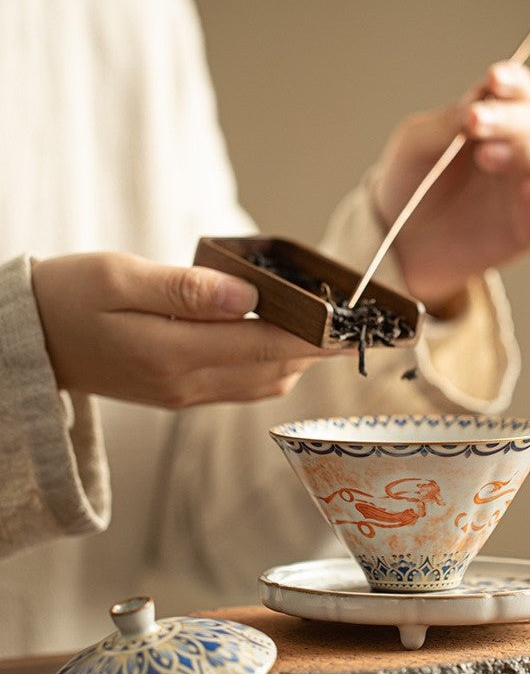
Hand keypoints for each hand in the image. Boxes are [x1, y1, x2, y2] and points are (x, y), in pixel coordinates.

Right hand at [32, 252, 340, 407]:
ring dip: (296, 359)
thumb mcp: (119, 278)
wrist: (30, 341)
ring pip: (262, 384)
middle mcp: (185, 384)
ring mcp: (184, 395)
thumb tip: (246, 294)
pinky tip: (279, 340)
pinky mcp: (180, 394)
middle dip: (316, 349)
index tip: (353, 323)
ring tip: (323, 327)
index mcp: (171, 354)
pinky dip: (270, 366)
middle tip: (349, 321)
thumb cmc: (68, 297)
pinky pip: (241, 387)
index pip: (263, 346)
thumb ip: (184, 289)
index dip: (315, 335)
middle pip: (272, 370)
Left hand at [372, 62, 529, 312]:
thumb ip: (448, 121)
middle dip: (508, 120)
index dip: (512, 82)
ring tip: (490, 159)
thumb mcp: (418, 146)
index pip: (518, 91)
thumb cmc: (412, 187)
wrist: (404, 245)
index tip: (493, 80)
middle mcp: (520, 148)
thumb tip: (480, 99)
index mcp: (494, 120)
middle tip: (473, 126)